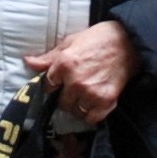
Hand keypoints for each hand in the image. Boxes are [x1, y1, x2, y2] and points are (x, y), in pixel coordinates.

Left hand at [24, 21, 138, 121]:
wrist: (128, 42)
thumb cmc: (97, 39)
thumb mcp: (70, 43)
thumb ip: (49, 57)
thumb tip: (28, 61)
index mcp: (63, 64)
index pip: (48, 86)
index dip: (54, 85)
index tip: (61, 82)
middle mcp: (75, 82)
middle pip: (61, 102)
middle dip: (66, 97)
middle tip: (76, 88)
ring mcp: (91, 93)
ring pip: (76, 111)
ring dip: (80, 105)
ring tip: (87, 94)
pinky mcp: (106, 100)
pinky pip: (92, 118)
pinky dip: (93, 114)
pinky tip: (95, 103)